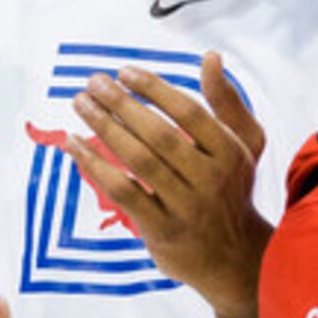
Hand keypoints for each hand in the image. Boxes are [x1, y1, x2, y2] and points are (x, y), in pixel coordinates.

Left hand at [68, 52, 273, 317]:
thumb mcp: (243, 146)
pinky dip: (95, 166)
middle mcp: (210, 178)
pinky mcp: (162, 229)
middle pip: (159, 134)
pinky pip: (123, 192)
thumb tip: (211, 58)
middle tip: (93, 83)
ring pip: (139, 160)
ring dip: (104, 128)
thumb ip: (226, 102)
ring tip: (80, 105)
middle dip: (121, 104)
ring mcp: (185, 206)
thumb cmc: (232, 191)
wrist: (236, 259)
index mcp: (229, 152)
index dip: (154, 88)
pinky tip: (74, 145)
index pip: (188, 111)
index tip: (124, 72)